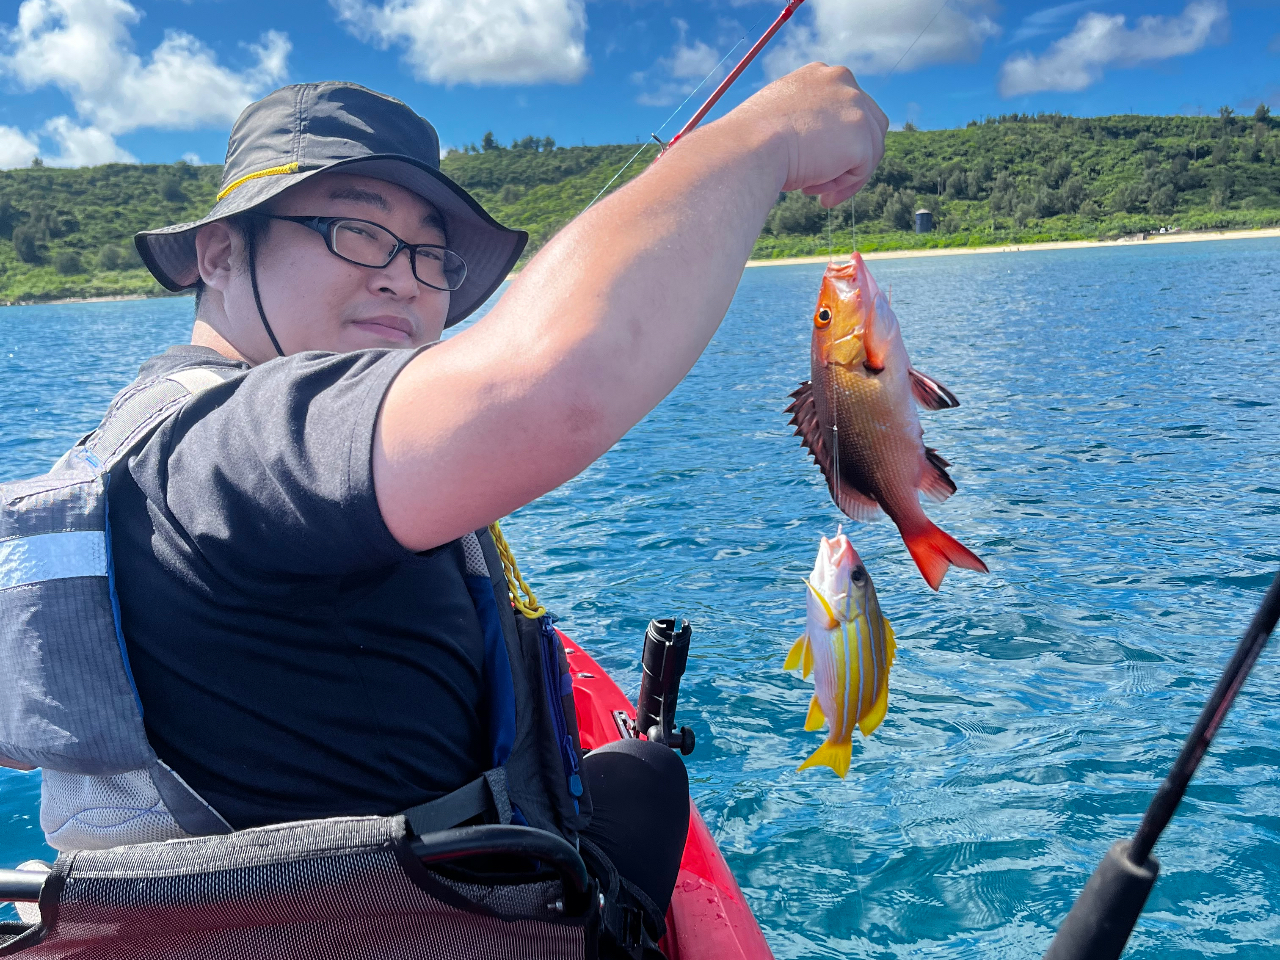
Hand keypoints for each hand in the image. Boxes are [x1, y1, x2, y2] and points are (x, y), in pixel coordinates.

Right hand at [733, 62, 888, 206]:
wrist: (748, 147)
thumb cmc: (750, 141)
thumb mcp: (779, 120)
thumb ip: (806, 123)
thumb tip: (820, 148)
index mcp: (819, 74)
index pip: (847, 106)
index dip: (836, 140)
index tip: (815, 163)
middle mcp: (842, 81)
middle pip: (869, 125)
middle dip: (850, 159)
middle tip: (822, 186)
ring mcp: (856, 107)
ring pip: (869, 150)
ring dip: (843, 176)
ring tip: (812, 190)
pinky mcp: (861, 137)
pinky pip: (862, 170)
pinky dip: (843, 187)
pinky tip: (814, 191)